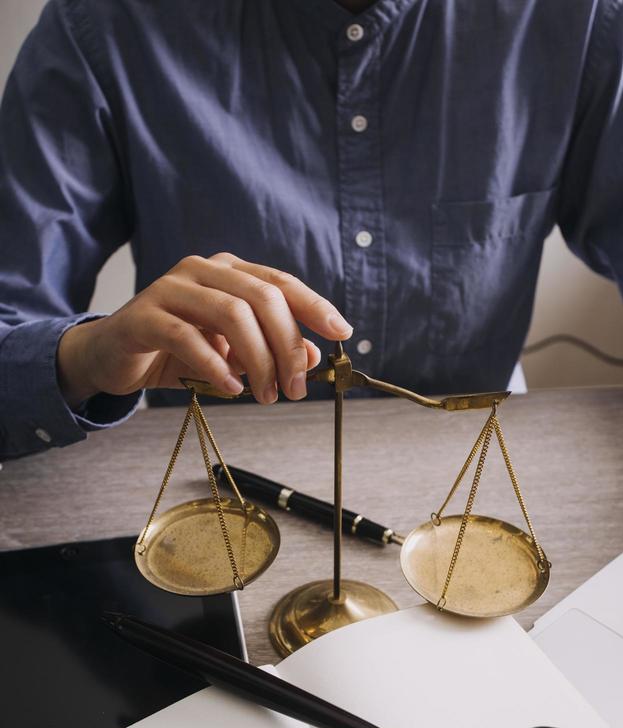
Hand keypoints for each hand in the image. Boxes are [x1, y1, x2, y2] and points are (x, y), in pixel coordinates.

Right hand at [57, 252, 352, 406]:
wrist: (114, 357)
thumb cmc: (178, 352)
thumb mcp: (232, 354)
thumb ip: (269, 349)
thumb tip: (311, 355)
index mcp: (229, 272)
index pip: (281, 283)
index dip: (314, 306)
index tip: (341, 333)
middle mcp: (202, 270)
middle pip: (262, 298)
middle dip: (287, 346)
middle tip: (295, 389)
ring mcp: (171, 288)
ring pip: (231, 315)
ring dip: (257, 360)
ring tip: (264, 396)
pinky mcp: (145, 316)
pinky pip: (189, 337)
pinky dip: (216, 366)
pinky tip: (230, 389)